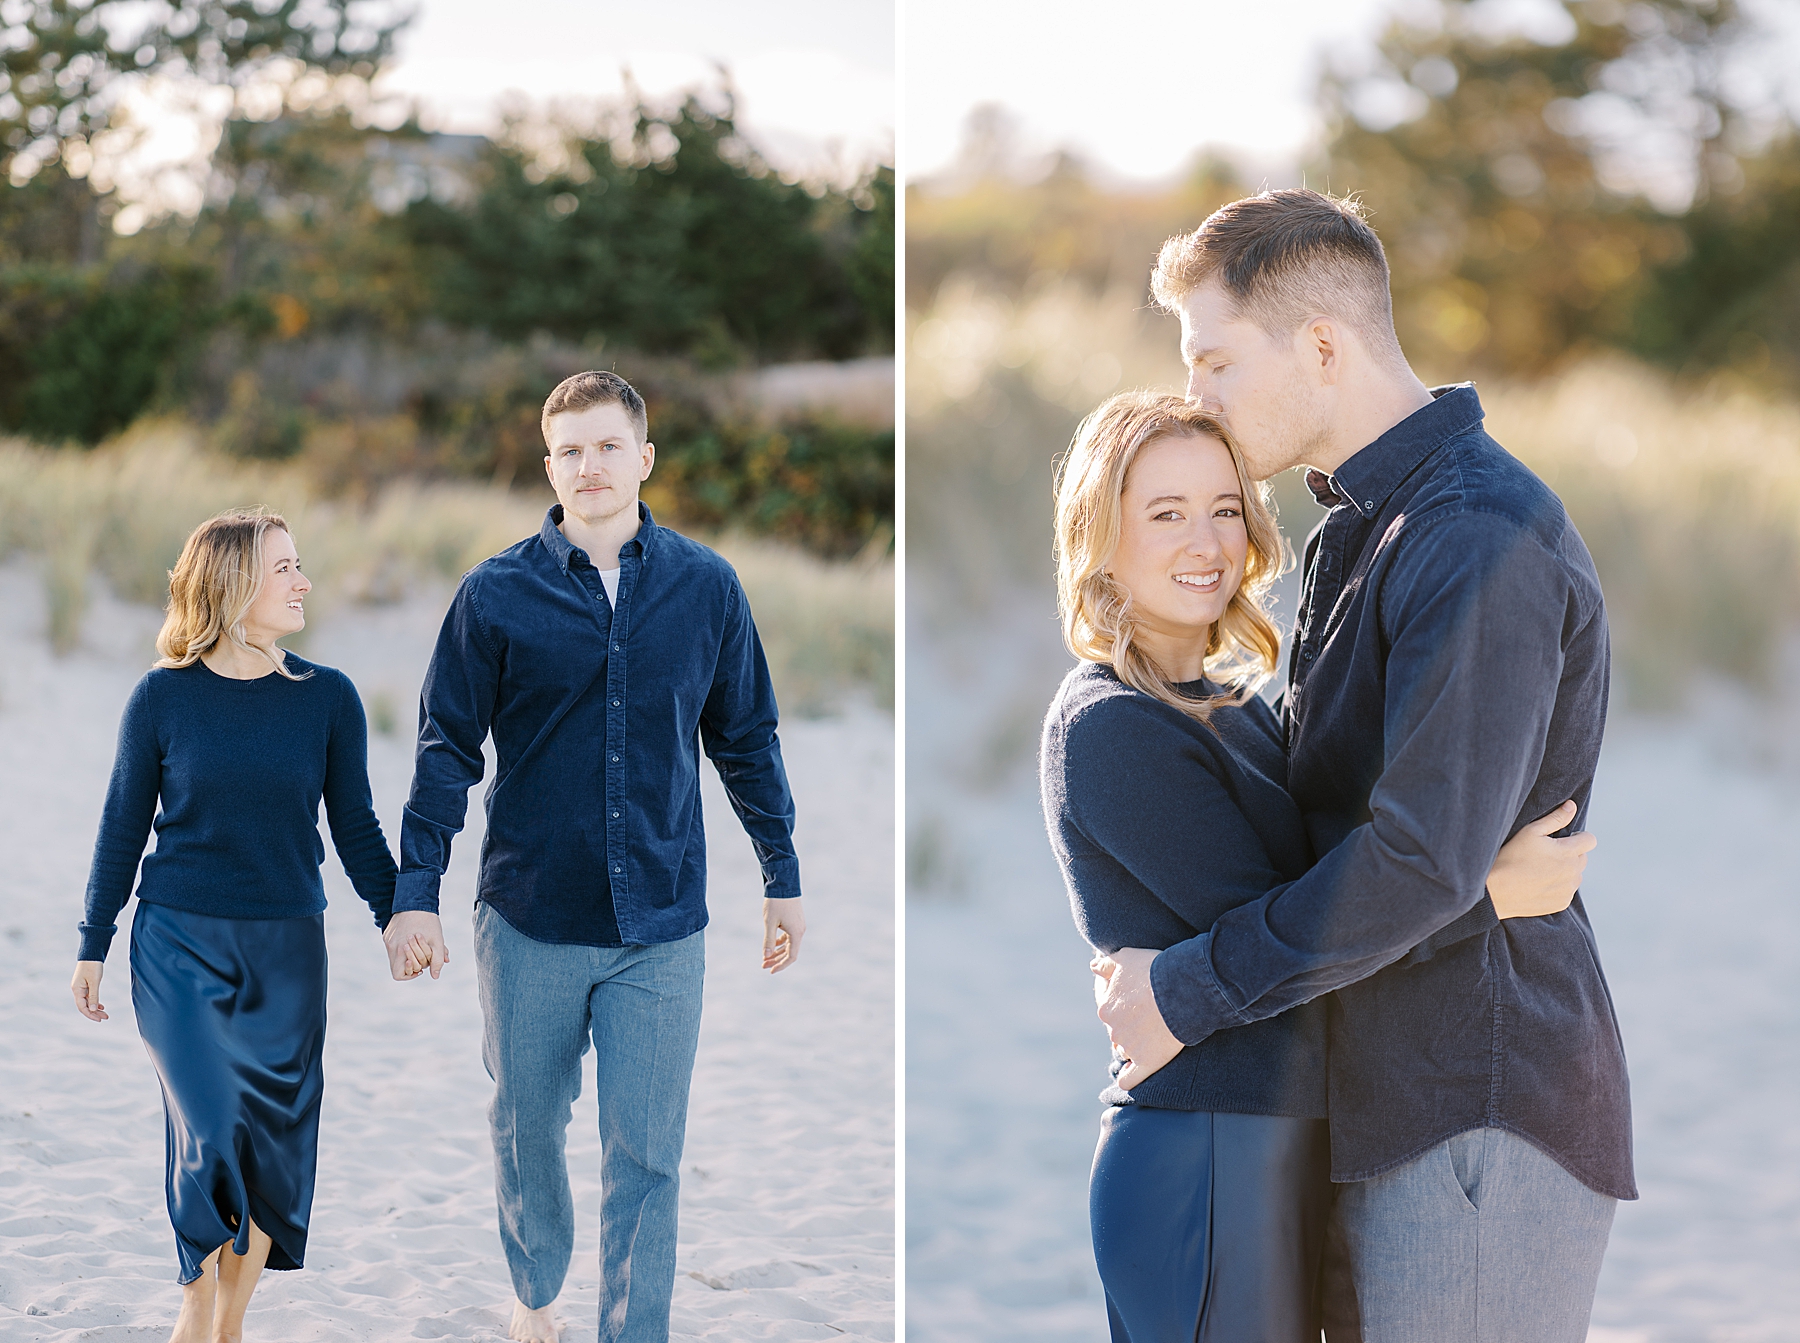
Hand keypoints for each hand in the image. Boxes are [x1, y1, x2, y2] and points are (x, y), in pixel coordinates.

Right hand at [71, 961, 107, 1020]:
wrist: (91, 954)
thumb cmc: (93, 967)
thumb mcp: (94, 982)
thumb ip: (94, 996)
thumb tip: (94, 1009)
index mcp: (76, 990)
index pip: (82, 1007)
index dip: (90, 1014)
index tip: (99, 1019)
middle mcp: (77, 990)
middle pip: (84, 1006)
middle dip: (94, 1013)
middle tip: (105, 1018)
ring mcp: (81, 988)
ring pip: (87, 1002)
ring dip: (95, 1008)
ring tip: (105, 1014)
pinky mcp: (85, 985)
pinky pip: (89, 997)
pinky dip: (95, 1001)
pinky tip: (101, 1006)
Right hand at [384, 910, 448, 979]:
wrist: (416, 900)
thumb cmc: (429, 922)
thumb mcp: (437, 941)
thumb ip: (436, 960)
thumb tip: (435, 976)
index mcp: (400, 950)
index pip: (398, 975)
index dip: (410, 975)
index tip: (420, 968)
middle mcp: (391, 946)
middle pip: (397, 966)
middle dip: (411, 964)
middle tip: (422, 956)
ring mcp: (388, 939)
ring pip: (395, 956)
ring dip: (407, 955)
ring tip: (420, 946)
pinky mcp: (387, 934)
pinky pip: (393, 946)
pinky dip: (403, 947)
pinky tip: (413, 937)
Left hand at [762, 897, 804, 972]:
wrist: (784, 883)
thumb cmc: (776, 903)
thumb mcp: (770, 923)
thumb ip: (768, 940)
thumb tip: (766, 956)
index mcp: (796, 933)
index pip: (791, 956)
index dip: (781, 965)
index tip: (770, 971)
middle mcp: (800, 931)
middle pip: (789, 952)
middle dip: (776, 960)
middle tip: (763, 965)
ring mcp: (798, 926)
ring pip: (788, 944)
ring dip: (777, 952)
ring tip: (765, 957)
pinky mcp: (795, 921)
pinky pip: (788, 937)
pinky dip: (780, 942)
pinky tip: (771, 945)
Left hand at [1092, 948, 1183, 1089]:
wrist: (1181, 987)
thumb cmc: (1154, 968)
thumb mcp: (1125, 957)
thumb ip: (1106, 964)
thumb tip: (1093, 967)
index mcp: (1106, 1007)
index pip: (1110, 1013)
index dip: (1125, 1009)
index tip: (1141, 1004)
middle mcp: (1113, 1029)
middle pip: (1119, 1033)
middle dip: (1131, 1028)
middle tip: (1151, 1019)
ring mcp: (1129, 1047)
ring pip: (1125, 1052)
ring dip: (1134, 1048)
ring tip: (1153, 1039)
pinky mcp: (1147, 1062)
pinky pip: (1129, 1079)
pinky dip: (1128, 1079)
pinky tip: (1131, 1075)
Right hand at [1487, 800, 1597, 919]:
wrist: (1497, 891)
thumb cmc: (1512, 857)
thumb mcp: (1531, 831)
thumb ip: (1555, 818)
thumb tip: (1572, 806)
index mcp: (1568, 852)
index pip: (1590, 840)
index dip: (1578, 837)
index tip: (1563, 839)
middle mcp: (1573, 872)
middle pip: (1582, 858)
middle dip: (1570, 854)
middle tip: (1546, 854)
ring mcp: (1568, 889)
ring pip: (1575, 875)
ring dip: (1565, 871)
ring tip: (1541, 870)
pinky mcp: (1562, 903)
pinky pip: (1567, 891)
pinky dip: (1558, 886)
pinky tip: (1539, 883)